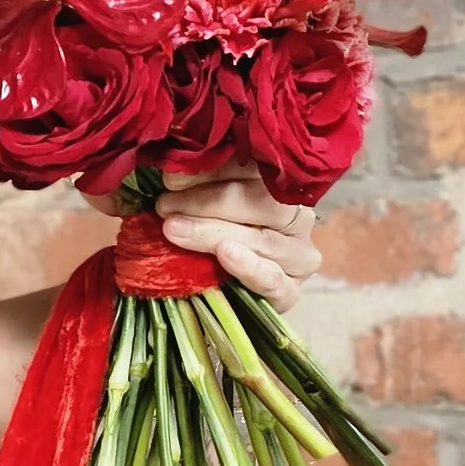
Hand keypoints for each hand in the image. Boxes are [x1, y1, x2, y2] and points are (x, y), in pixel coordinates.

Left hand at [149, 168, 319, 311]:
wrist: (220, 296)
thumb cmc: (208, 239)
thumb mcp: (201, 208)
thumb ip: (193, 188)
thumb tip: (170, 173)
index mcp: (279, 187)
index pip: (253, 169)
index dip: (211, 170)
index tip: (171, 177)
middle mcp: (297, 217)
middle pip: (261, 201)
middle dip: (207, 202)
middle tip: (166, 206)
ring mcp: (298, 256)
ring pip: (263, 239)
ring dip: (215, 233)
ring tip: (177, 229)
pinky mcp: (290, 292)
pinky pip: (274, 280)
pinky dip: (249, 266)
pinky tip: (226, 254)